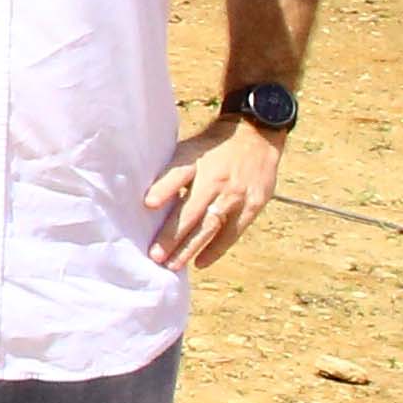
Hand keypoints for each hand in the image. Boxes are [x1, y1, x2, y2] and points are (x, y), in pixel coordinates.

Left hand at [145, 120, 282, 271]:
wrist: (256, 136)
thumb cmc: (212, 148)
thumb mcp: (190, 149)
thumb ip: (171, 172)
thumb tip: (146, 198)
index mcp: (198, 161)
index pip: (178, 174)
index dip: (164, 188)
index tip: (149, 204)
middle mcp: (217, 179)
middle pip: (192, 210)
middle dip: (173, 235)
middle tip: (155, 255)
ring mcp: (236, 195)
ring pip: (211, 226)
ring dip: (191, 247)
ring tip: (173, 265)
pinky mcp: (253, 206)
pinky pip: (232, 232)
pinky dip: (216, 249)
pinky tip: (200, 262)